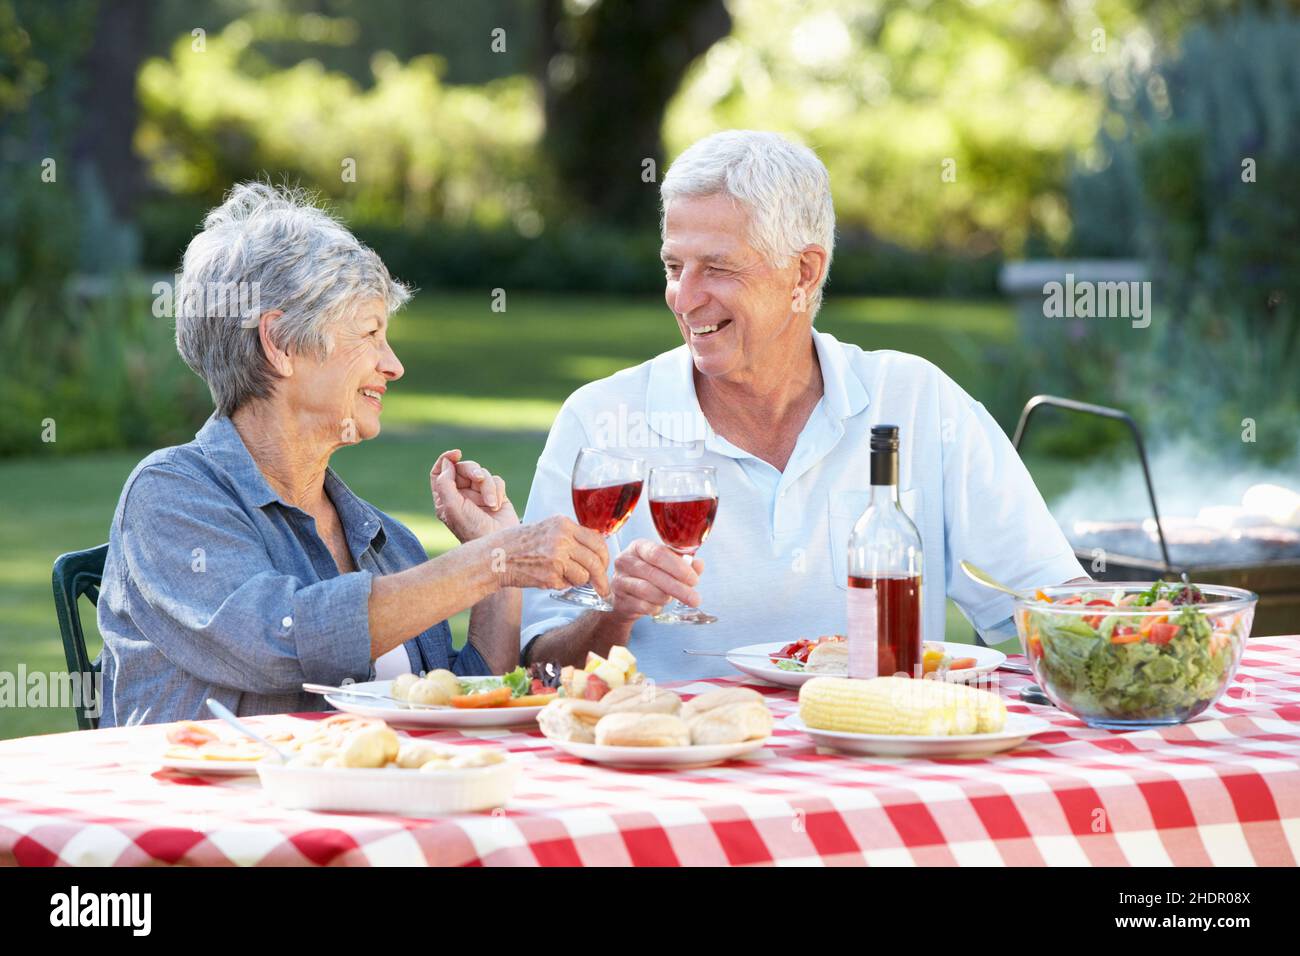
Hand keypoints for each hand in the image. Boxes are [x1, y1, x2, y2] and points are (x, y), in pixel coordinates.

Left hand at [430, 449, 517, 542]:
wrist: (499, 544)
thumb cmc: (472, 530)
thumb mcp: (452, 507)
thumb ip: (444, 484)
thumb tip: (447, 463)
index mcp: (445, 498)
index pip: (439, 472)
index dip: (446, 460)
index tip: (456, 454)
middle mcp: (461, 495)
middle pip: (463, 468)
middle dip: (473, 471)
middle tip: (479, 478)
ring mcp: (479, 496)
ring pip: (483, 474)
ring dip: (488, 487)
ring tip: (491, 504)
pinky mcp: (496, 496)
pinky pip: (497, 480)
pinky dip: (498, 491)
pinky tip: (497, 505)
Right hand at [489, 516, 610, 593]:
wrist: (496, 556)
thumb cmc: (519, 544)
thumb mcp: (547, 530)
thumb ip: (570, 537)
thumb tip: (595, 551)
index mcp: (563, 524)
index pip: (597, 540)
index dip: (604, 557)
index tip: (604, 566)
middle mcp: (563, 538)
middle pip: (596, 560)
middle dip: (602, 577)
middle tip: (602, 588)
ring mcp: (557, 556)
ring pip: (585, 576)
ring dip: (578, 581)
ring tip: (562, 577)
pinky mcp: (550, 574)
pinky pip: (568, 585)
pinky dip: (562, 586)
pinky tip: (548, 578)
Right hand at [606, 538, 703, 622]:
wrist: (627, 598)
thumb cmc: (650, 576)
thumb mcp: (667, 566)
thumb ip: (684, 564)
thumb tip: (699, 565)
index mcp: (638, 547)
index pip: (658, 553)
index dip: (678, 567)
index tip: (694, 579)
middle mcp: (625, 561)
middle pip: (654, 574)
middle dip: (678, 588)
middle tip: (695, 599)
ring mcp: (619, 580)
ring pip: (647, 590)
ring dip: (665, 597)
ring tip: (672, 599)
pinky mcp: (618, 600)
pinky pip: (642, 606)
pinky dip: (655, 607)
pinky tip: (657, 605)